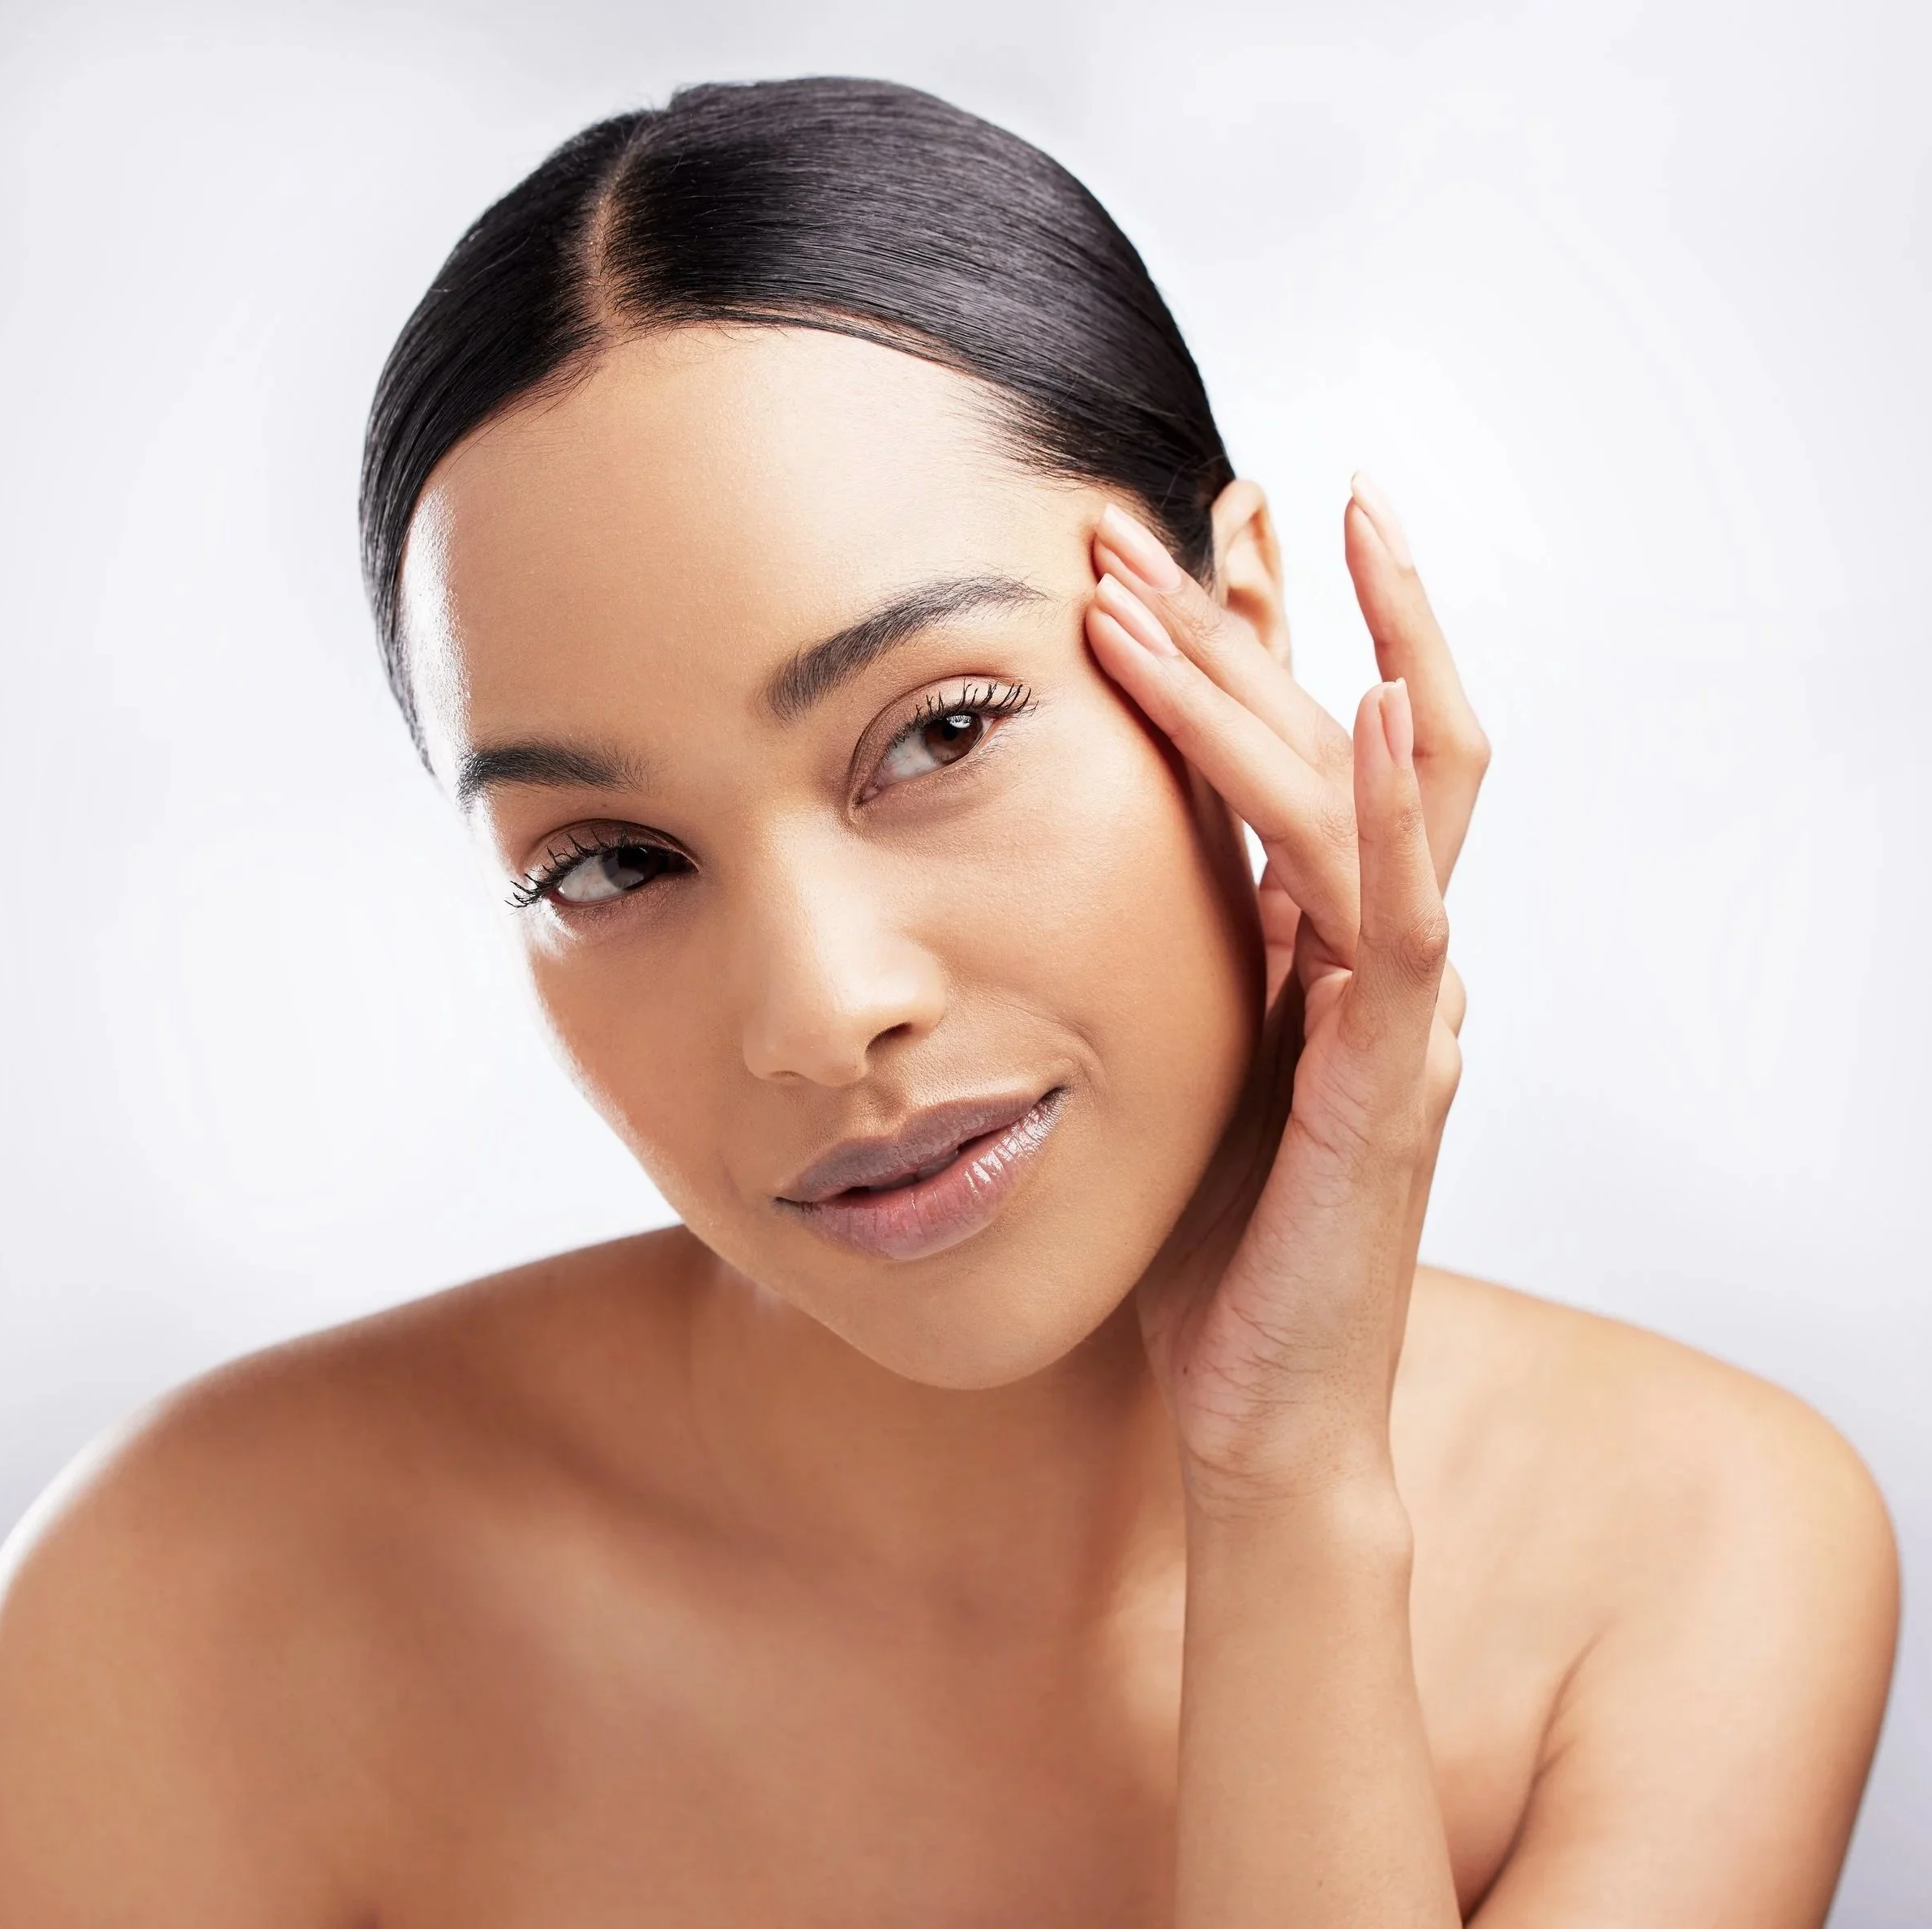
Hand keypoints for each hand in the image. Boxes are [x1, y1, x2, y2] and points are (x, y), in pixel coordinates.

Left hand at [1084, 480, 1488, 1514]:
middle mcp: (1386, 953)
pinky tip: (1375, 707)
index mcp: (1329, 943)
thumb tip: (1123, 840)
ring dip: (1278, 671)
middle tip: (1145, 518)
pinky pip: (1404, 918)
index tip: (1189, 531)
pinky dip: (1394, 809)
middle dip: (1249, 616)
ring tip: (1197, 561)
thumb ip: (1188, 945)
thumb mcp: (1178, 1050)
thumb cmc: (1213, 1237)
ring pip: (1373, 792)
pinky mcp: (1395, 1077)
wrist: (1257, 1405)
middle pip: (1342, 734)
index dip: (1261, 636)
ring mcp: (1406, 1006)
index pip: (1307, 751)